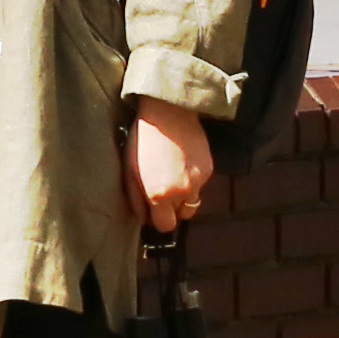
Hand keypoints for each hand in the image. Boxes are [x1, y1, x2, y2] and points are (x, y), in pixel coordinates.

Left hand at [127, 96, 216, 232]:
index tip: (153, 210)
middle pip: (181, 217)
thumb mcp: (130, 169)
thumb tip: (143, 219)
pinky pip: (200, 185)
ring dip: (183, 197)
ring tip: (171, 176)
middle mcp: (182, 191)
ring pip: (192, 203)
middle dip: (171, 210)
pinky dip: (192, 180)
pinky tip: (181, 162)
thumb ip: (136, 199)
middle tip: (161, 192)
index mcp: (159, 193)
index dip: (158, 220)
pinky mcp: (208, 169)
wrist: (168, 112)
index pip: (165, 225)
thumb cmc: (143, 139)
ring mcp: (198, 181)